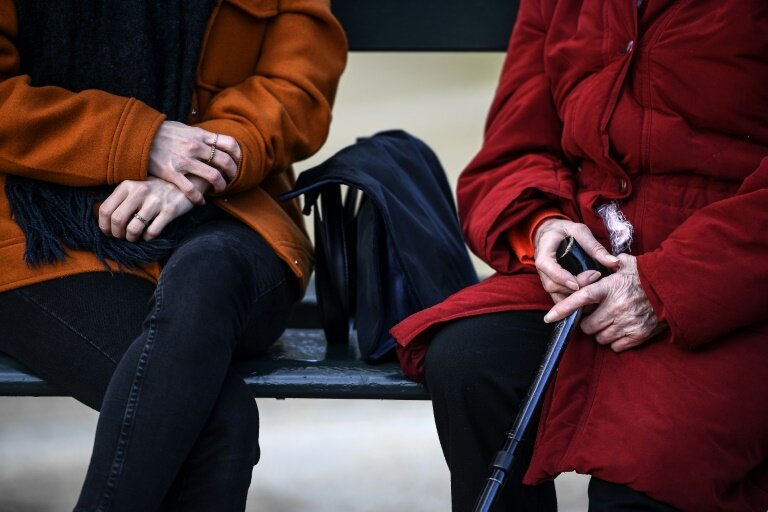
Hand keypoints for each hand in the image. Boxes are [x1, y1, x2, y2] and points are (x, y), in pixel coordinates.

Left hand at [98, 176, 202, 241]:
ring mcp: (155, 201)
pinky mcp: (170, 210)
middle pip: (117, 220)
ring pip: (133, 229)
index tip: (109, 232)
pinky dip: (148, 238)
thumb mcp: (137, 187)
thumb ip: (122, 199)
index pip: (105, 209)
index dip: (104, 225)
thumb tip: (107, 221)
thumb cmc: (156, 189)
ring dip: (131, 238)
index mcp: (128, 185)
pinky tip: (149, 234)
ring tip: (134, 237)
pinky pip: (152, 232)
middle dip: (117, 234)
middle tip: (122, 236)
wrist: (186, 182)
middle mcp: (140, 191)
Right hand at [148, 121, 240, 203]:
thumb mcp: (184, 128)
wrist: (136, 137)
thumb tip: (213, 141)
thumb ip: (199, 136)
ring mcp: (184, 160)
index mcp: (199, 135)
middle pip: (225, 161)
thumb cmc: (161, 133)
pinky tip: (200, 201)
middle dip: (232, 173)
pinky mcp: (172, 173)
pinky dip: (199, 198)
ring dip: (220, 186)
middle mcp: (195, 147)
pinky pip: (191, 189)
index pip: (229, 143)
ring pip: (213, 176)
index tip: (237, 162)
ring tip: (219, 190)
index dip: (238, 155)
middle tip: (231, 180)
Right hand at [533, 218, 619, 302]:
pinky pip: (559, 297)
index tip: (578, 284)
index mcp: (544, 253)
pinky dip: (572, 300)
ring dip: (573, 296)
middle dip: (573, 288)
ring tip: (593, 291)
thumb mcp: (580, 232)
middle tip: (595, 279)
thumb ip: (595, 247)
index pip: (548, 268)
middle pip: (552, 285)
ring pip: (555, 294)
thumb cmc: (564, 231)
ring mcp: (545, 279)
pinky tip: (588, 299)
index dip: (563, 278)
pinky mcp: (551, 285)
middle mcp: (542, 269)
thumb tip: (614, 262)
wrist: (550, 233)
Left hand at [542, 254, 666, 351]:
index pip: (580, 299)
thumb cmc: (649, 276)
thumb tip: (604, 259)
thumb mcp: (628, 263)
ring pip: (600, 338)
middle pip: (588, 326)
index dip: (563, 308)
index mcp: (610, 287)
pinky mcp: (639, 335)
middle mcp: (616, 306)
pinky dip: (616, 341)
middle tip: (596, 316)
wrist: (678, 289)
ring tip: (611, 322)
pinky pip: (616, 346)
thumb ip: (610, 262)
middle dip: (588, 323)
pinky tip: (622, 330)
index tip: (549, 317)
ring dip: (602, 332)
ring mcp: (627, 322)